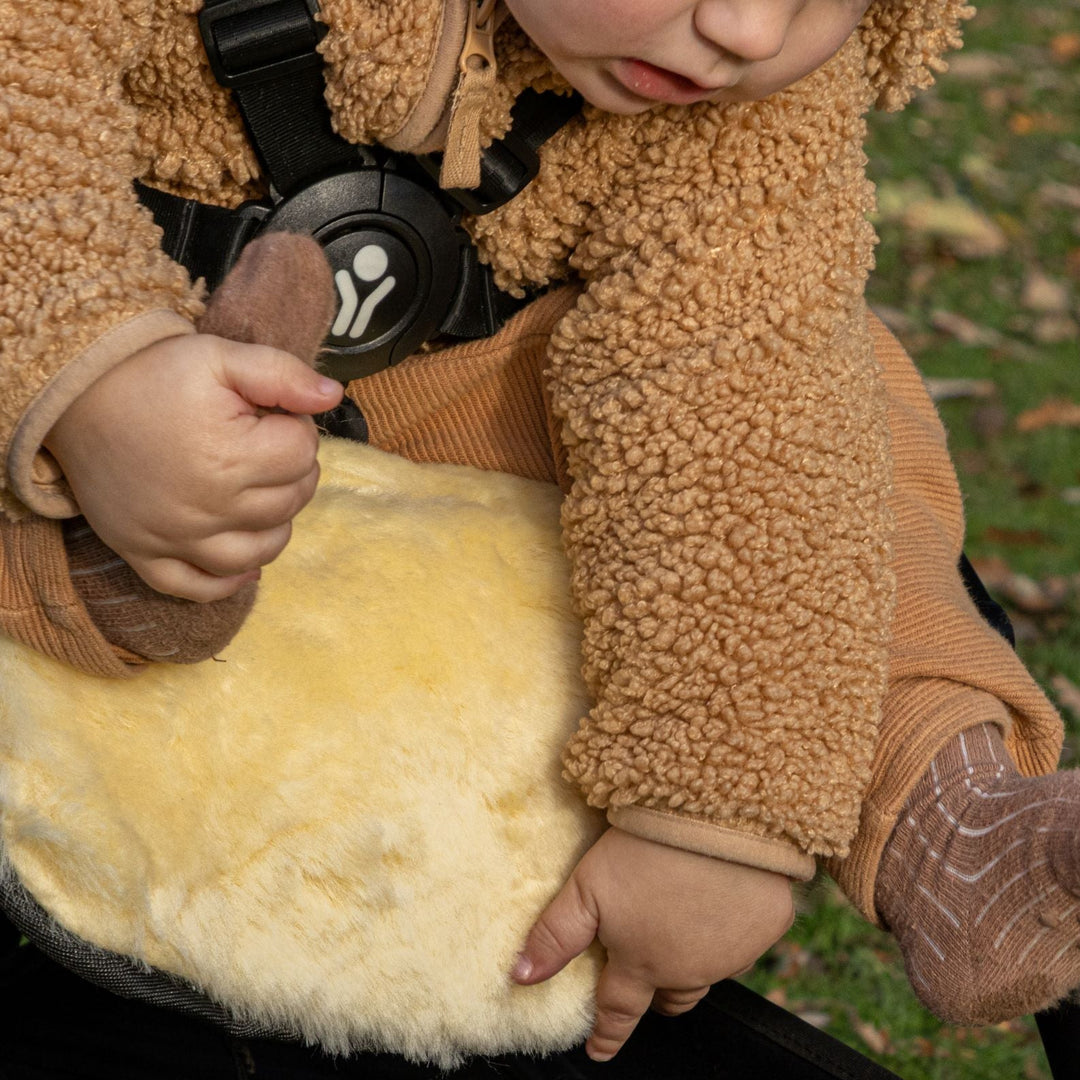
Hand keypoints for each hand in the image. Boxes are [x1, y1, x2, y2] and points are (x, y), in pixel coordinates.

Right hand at [44, 333, 342, 600]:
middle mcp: (207, 506)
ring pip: (258, 552)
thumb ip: (282, 374)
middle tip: (262, 446)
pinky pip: (197, 588)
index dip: (296, 427)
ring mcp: (176, 537)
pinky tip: (242, 563)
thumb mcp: (219, 356)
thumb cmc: (152, 374)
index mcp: (229, 456)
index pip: (303, 453)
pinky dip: (227, 582)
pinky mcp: (146, 554)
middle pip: (290, 502)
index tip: (270, 415)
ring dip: (276, 526)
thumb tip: (331, 397)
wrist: (75, 396)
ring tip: (261, 494)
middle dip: (291, 470)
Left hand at [511, 827, 794, 1061]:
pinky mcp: (768, 924)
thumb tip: (521, 977)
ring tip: (681, 928)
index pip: (619, 1010)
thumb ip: (556, 935)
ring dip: (694, 959)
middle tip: (646, 985)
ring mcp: (734, 950)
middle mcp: (691, 967)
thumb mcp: (587, 887)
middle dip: (655, 997)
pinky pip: (749, 938)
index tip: (599, 1050)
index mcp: (643, 962)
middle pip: (670, 998)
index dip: (606, 1033)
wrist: (717, 816)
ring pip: (710, 970)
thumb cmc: (647, 849)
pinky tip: (723, 896)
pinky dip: (733, 927)